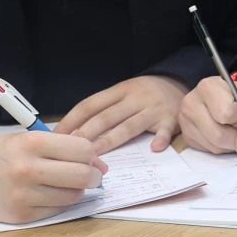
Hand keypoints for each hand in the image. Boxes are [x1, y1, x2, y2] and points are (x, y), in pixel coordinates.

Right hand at [0, 131, 107, 223]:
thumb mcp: (26, 138)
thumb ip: (61, 147)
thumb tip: (98, 163)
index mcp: (31, 143)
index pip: (82, 149)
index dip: (91, 154)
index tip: (89, 157)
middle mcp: (28, 170)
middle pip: (82, 175)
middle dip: (93, 175)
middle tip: (91, 174)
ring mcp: (24, 196)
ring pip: (73, 196)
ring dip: (76, 190)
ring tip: (65, 183)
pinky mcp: (21, 216)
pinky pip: (56, 210)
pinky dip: (59, 202)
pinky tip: (49, 194)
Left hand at [55, 74, 188, 152]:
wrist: (178, 83)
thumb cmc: (144, 94)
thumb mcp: (123, 93)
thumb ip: (104, 109)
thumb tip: (73, 132)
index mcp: (119, 91)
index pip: (90, 104)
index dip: (72, 119)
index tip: (57, 135)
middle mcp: (135, 98)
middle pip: (107, 116)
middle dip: (86, 133)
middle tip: (69, 149)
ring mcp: (153, 108)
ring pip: (130, 125)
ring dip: (112, 139)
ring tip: (96, 153)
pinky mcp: (171, 118)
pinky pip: (165, 130)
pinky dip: (160, 138)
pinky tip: (154, 148)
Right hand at [178, 77, 236, 154]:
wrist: (235, 100)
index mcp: (208, 87)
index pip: (227, 114)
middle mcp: (191, 102)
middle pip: (218, 135)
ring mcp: (185, 120)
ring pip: (214, 146)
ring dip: (230, 144)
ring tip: (233, 129)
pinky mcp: (186, 136)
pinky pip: (208, 151)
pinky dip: (222, 148)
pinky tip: (223, 134)